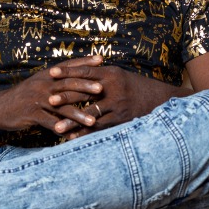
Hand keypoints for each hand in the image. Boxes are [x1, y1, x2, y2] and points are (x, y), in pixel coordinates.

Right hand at [0, 55, 104, 133]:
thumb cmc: (22, 96)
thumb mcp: (38, 83)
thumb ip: (55, 80)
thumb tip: (75, 77)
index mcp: (46, 75)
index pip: (68, 65)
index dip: (84, 62)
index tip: (101, 59)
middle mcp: (43, 85)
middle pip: (68, 83)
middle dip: (86, 85)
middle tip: (102, 88)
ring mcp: (38, 100)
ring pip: (62, 107)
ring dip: (79, 114)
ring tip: (93, 120)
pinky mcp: (32, 114)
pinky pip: (50, 123)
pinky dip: (62, 130)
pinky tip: (72, 137)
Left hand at [48, 62, 184, 135]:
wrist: (161, 100)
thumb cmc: (136, 87)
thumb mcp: (120, 75)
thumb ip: (100, 74)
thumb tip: (80, 70)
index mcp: (111, 74)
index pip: (85, 71)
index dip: (68, 72)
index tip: (51, 73)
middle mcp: (113, 88)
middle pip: (85, 92)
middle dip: (65, 97)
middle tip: (48, 100)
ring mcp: (117, 105)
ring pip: (90, 114)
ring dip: (72, 121)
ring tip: (56, 128)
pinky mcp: (121, 120)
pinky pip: (100, 128)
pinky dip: (85, 133)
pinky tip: (73, 138)